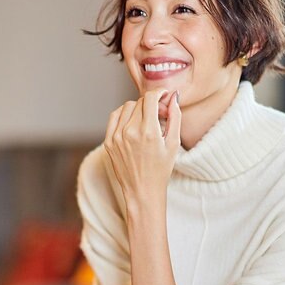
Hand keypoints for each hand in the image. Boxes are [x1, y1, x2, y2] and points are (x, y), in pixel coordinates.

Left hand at [104, 88, 180, 203]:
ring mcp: (116, 137)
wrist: (142, 191)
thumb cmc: (161, 170)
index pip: (150, 99)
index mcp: (148, 132)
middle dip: (151, 103)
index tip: (164, 96)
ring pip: (127, 107)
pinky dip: (124, 114)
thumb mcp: (174, 144)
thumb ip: (175, 117)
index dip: (159, 93)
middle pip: (140, 102)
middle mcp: (130, 132)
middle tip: (160, 113)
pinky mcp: (109, 141)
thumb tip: (174, 97)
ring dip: (138, 108)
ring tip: (147, 120)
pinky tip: (133, 122)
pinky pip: (115, 116)